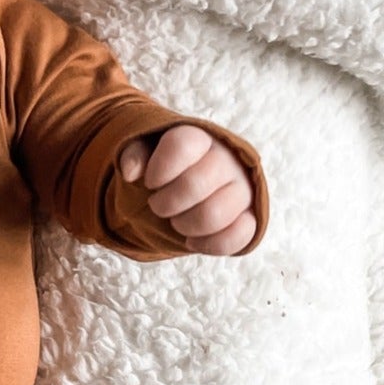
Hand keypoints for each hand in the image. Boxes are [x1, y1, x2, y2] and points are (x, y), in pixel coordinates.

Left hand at [118, 124, 257, 255]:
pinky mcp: (252, 217)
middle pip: (195, 184)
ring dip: (185, 226)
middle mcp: (226, 160)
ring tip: (176, 222)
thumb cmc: (167, 170)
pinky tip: (193, 241)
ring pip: (214, 214)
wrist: (195, 186)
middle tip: (158, 207)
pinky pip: (240, 236)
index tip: (150, 182)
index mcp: (199, 139)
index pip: (182, 144)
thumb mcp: (146, 154)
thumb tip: (131, 172)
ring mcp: (242, 189)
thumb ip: (133, 154)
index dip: (160, 168)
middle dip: (165, 204)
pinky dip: (209, 245)